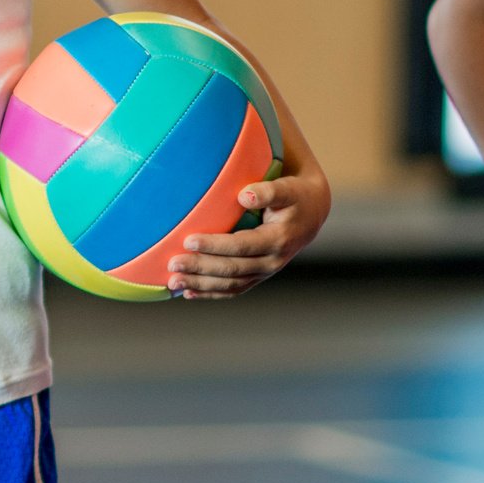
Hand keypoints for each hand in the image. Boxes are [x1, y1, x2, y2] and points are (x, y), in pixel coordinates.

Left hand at [168, 169, 332, 300]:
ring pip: (230, 284)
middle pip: (232, 269)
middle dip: (201, 268)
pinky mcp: (257, 276)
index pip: (242, 246)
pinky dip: (210, 293)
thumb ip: (267, 191)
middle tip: (173, 263)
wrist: (311, 214)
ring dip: (200, 285)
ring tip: (172, 282)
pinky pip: (233, 289)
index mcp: (277, 240)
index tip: (189, 240)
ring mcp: (264, 272)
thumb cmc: (294, 195)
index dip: (215, 246)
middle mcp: (272, 261)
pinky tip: (188, 293)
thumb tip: (244, 196)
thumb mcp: (287, 189)